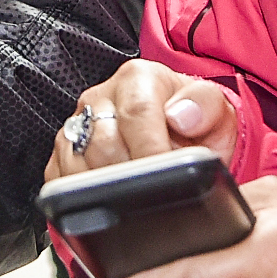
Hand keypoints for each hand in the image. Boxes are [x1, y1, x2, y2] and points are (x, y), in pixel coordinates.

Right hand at [45, 58, 237, 182]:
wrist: (178, 138)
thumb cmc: (193, 125)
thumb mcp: (215, 112)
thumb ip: (207, 105)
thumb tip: (181, 115)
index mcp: (137, 78)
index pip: (136, 112)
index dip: (151, 150)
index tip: (164, 176)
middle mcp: (100, 97)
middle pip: (104, 145)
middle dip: (132, 176)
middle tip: (156, 192)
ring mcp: (76, 126)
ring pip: (79, 166)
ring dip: (108, 189)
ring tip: (137, 194)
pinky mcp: (62, 155)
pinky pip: (61, 181)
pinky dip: (84, 197)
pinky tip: (110, 199)